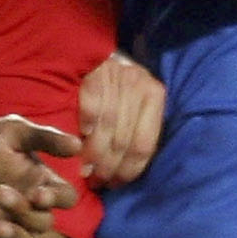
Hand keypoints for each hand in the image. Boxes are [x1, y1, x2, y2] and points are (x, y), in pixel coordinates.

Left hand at [0, 115, 78, 237]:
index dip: (57, 197)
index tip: (38, 193)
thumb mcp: (10, 131)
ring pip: (28, 237)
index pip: (65, 197)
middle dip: (24, 209)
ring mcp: (13, 227)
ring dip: (16, 234)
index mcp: (40, 183)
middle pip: (44, 219)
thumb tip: (78, 146)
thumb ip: (44, 137)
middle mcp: (31, 208)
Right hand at [76, 51, 164, 184]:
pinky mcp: (97, 69)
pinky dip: (87, 120)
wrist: (102, 53)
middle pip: (124, 138)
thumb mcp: (136, 107)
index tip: (114, 184)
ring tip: (84, 170)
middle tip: (95, 181)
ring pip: (108, 125)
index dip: (128, 170)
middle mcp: (140, 84)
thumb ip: (135, 132)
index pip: (144, 145)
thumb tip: (123, 173)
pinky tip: (81, 136)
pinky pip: (92, 102)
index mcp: (155, 96)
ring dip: (94, 152)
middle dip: (108, 166)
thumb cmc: (119, 89)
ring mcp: (119, 75)